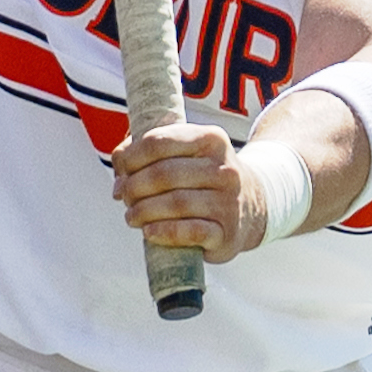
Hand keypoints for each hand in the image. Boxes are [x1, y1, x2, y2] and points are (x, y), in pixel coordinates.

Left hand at [111, 122, 245, 262]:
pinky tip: (149, 232)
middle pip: (165, 174)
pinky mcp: (227, 232)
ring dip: (144, 211)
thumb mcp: (186, 154)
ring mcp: (228, 201)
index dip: (132, 157)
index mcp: (211, 139)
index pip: (160, 141)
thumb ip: (149, 151)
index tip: (120, 171)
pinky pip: (191, 231)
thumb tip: (119, 166)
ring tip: (131, 216)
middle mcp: (224, 168)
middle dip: (135, 187)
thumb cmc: (203, 177)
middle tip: (123, 196)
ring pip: (176, 203)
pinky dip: (164, 232)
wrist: (252, 206)